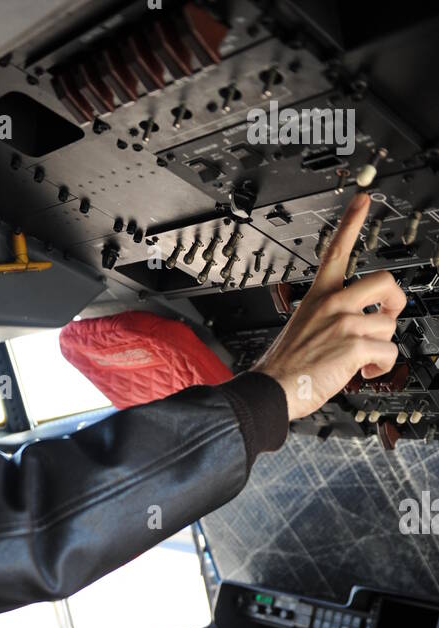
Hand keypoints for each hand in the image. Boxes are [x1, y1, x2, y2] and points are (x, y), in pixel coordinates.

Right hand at [253, 192, 406, 420]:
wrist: (270, 390)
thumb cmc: (284, 367)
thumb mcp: (303, 328)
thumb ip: (331, 319)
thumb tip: (358, 328)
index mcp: (318, 296)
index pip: (336, 250)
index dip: (352, 221)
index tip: (363, 198)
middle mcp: (333, 304)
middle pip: (385, 281)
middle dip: (395, 301)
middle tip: (387, 314)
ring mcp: (344, 322)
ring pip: (388, 325)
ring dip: (380, 346)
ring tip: (362, 358)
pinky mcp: (354, 345)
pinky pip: (388, 352)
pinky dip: (381, 367)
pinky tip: (364, 371)